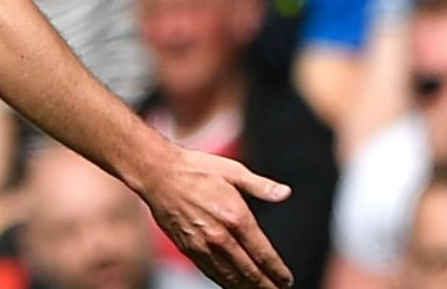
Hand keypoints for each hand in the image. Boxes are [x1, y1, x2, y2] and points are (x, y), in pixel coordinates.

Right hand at [139, 146, 293, 288]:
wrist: (160, 175)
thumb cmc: (198, 169)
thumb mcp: (234, 171)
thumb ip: (261, 186)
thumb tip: (285, 193)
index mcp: (236, 217)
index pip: (263, 254)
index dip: (277, 271)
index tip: (287, 280)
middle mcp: (221, 237)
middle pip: (249, 272)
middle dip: (266, 285)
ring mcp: (203, 246)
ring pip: (230, 277)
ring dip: (247, 288)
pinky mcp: (189, 249)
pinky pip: (211, 272)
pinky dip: (226, 282)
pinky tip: (234, 284)